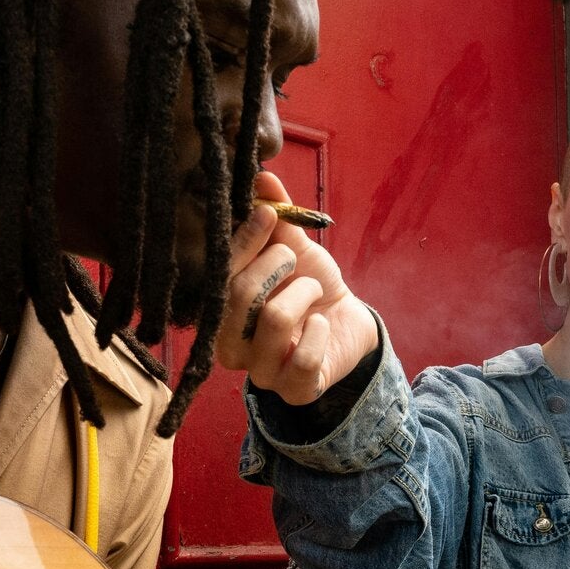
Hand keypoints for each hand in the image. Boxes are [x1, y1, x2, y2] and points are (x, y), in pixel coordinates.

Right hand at [215, 172, 379, 404]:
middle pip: (239, 296)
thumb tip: (263, 176)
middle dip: (275, 265)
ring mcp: (261, 374)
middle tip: (293, 260)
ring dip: (303, 292)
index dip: (244, 242)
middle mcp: (231, 347)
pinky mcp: (295, 392)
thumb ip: (276, 215)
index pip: (221, 274)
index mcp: (221, 310)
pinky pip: (303, 359)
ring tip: (313, 291)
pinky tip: (322, 324)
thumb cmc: (310, 286)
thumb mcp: (294, 247)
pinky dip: (319, 332)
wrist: (348, 323)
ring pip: (273, 320)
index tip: (269, 214)